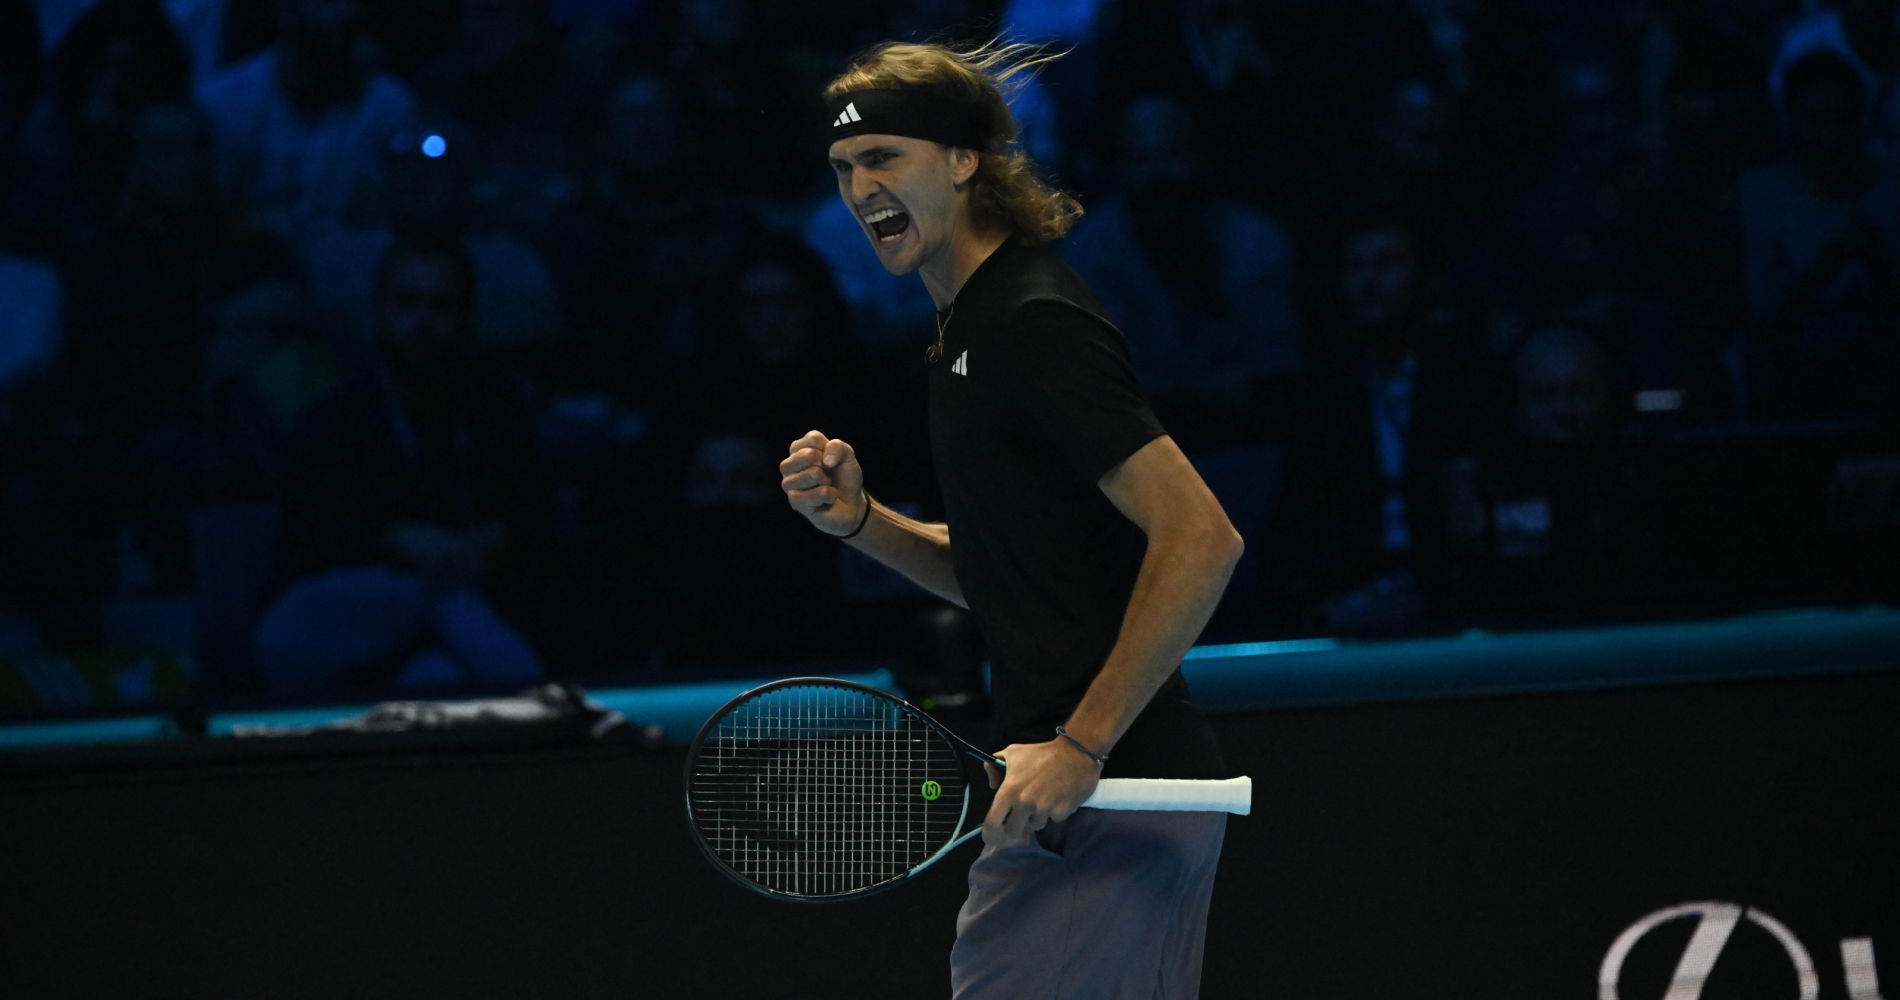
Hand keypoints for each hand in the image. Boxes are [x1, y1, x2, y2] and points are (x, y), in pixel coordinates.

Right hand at [779, 429, 866, 536]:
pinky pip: (817, 494)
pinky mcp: (794, 501)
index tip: (832, 460)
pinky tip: (826, 499)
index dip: (830, 450)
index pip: (813, 439)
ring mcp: (789, 483)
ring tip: (825, 486)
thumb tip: (825, 460)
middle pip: (809, 455)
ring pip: (812, 474)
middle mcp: (789, 465)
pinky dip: (829, 496)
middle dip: (827, 466)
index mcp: (799, 449)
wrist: (850, 504)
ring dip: (827, 482)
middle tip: (828, 475)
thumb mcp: (848, 456)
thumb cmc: (844, 477)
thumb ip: (838, 447)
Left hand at [982, 737, 1101, 845]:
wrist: (1076, 752)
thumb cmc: (1042, 753)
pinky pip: (1053, 819)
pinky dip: (1055, 811)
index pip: (992, 822)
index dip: (989, 833)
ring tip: (1044, 797)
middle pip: (1013, 830)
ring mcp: (1044, 809)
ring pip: (1035, 825)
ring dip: (1037, 816)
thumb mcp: (1013, 752)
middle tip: (1022, 813)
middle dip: (1016, 824)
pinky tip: (1059, 796)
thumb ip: (994, 765)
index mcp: (1010, 790)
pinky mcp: (1062, 812)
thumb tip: (992, 785)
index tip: (990, 837)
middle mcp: (1025, 803)